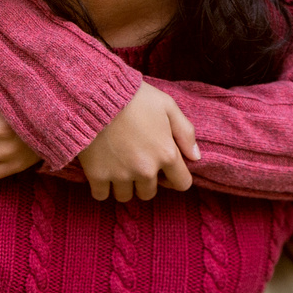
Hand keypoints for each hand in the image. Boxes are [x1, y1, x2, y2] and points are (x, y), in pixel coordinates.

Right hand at [76, 81, 198, 201]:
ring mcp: (121, 175)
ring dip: (124, 186)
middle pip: (150, 193)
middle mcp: (145, 170)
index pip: (182, 184)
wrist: (96, 95)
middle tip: (137, 162)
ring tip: (119, 166)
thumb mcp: (167, 106)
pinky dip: (102, 187)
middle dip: (146, 181)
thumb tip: (195, 157)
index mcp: (166, 153)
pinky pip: (102, 195)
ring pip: (126, 196)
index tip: (166, 170)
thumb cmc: (135, 97)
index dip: (175, 178)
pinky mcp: (97, 176)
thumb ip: (185, 132)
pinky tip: (103, 171)